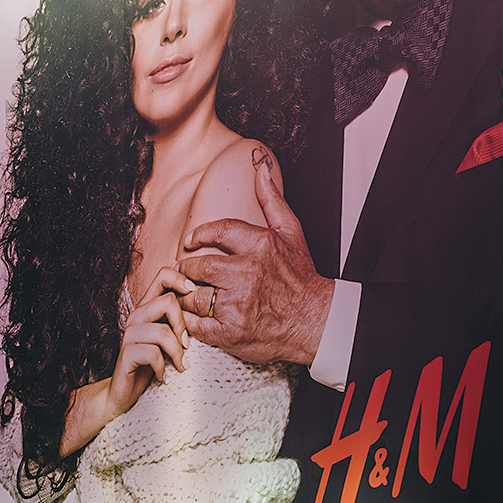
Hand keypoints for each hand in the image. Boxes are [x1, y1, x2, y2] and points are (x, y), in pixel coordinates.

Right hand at [103, 266, 193, 421]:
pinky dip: (163, 367)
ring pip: (164, 331)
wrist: (124, 393)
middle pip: (168, 301)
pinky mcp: (127, 354)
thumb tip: (205, 308)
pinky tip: (162, 375)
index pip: (163, 275)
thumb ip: (178, 321)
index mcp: (147, 307)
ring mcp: (129, 334)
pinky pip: (154, 354)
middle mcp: (136, 316)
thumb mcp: (168, 339)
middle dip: (183, 325)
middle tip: (186, 346)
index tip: (193, 294)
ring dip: (177, 352)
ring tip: (179, 365)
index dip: (181, 279)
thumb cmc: (150, 364)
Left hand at [177, 150, 333, 365]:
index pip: (217, 231)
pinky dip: (193, 322)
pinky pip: (197, 324)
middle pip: (198, 266)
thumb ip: (272, 201)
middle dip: (188, 269)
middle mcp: (246, 274)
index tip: (190, 242)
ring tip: (192, 294)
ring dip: (188, 296)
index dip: (198, 235)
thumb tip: (261, 171)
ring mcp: (237, 304)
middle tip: (186, 271)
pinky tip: (199, 317)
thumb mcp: (292, 233)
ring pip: (193, 296)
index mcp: (259, 246)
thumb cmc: (301, 278)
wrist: (315, 321)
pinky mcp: (231, 331)